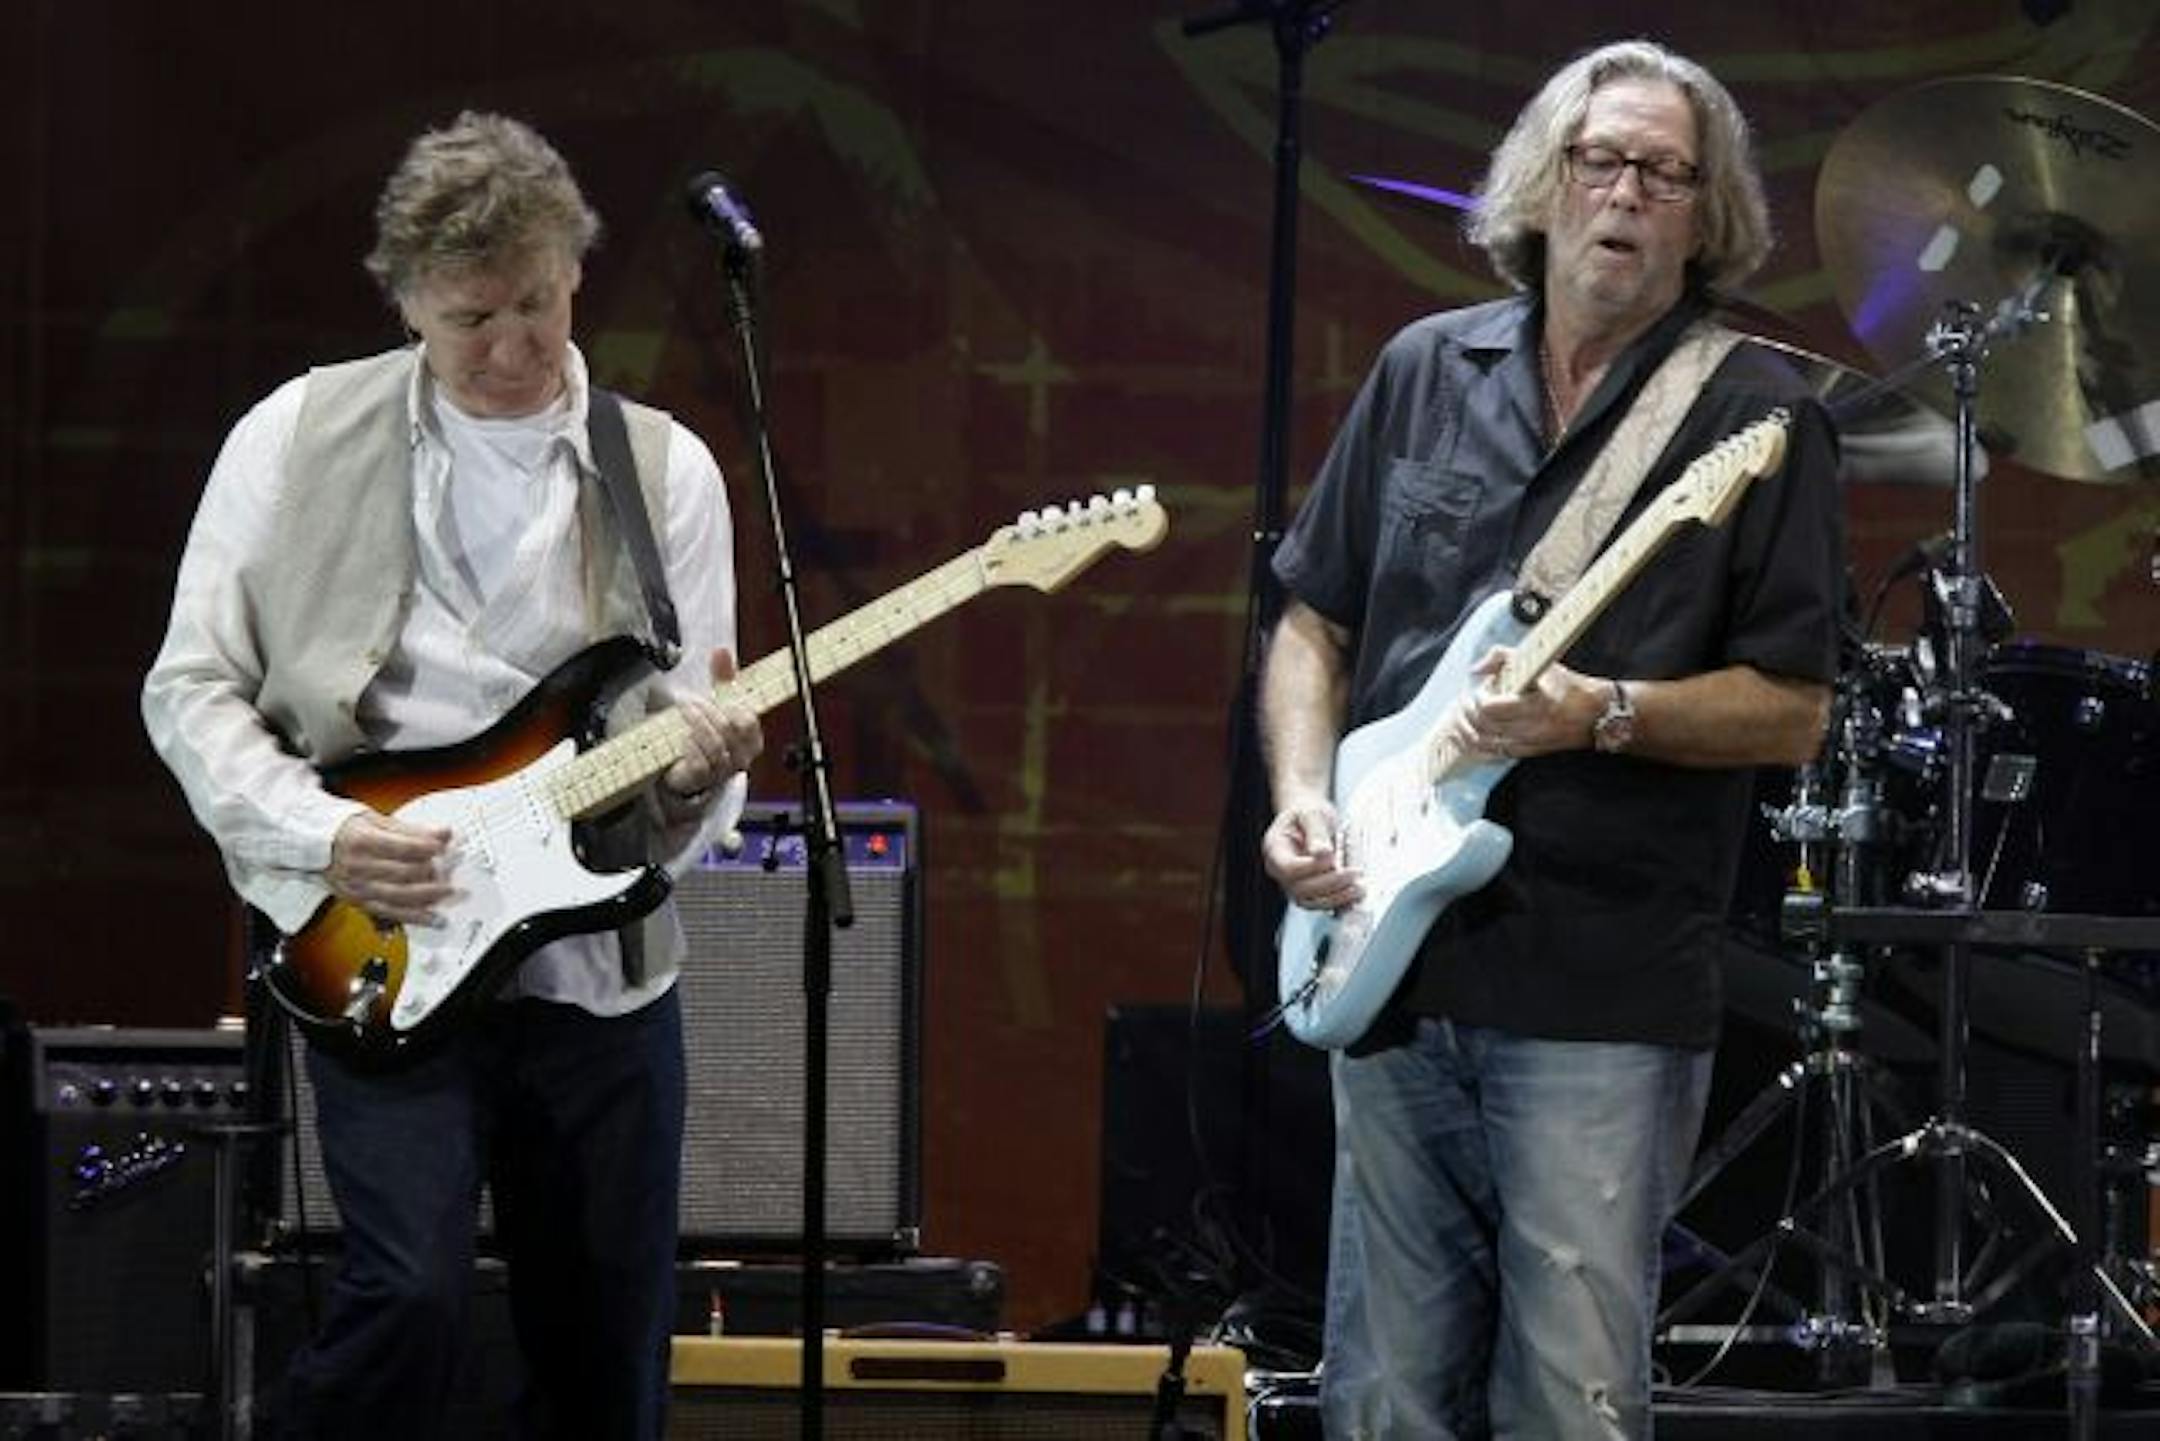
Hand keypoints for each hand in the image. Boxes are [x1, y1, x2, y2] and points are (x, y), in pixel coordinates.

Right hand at [327, 811, 453, 925]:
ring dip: (427, 898)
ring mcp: (358, 887)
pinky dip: (413, 917)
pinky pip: (390, 913)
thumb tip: (443, 833)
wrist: (315, 846)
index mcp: (362, 841)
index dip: (427, 848)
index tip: (444, 846)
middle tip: (449, 869)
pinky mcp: (360, 902)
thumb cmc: (347, 831)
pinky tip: (431, 917)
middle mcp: (358, 867)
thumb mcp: (377, 821)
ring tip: (447, 894)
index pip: (402, 847)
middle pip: (402, 874)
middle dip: (431, 873)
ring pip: (398, 897)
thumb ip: (412, 830)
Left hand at [662, 647, 764, 801]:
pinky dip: (689, 747)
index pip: (748, 721)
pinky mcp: (701, 779)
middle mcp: (741, 758)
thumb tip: (721, 651)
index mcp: (752, 740)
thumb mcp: (719, 702)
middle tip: (689, 702)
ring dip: (695, 725)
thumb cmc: (709, 732)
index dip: (731, 707)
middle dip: (706, 712)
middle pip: (728, 731)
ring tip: (683, 713)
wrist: (687, 765)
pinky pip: (699, 763)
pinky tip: (682, 737)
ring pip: (714, 746)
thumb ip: (723, 678)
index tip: (716, 697)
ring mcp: (721, 771)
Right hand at [1262, 801, 1362, 911]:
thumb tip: (1323, 854)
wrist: (1311, 820)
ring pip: (1311, 902)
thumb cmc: (1308, 813)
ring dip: (1337, 897)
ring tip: (1360, 887)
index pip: (1287, 868)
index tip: (1333, 857)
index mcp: (1274, 850)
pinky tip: (1357, 894)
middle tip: (1355, 873)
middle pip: (1299, 889)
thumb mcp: (1311, 813)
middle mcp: (1280, 872)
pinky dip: (1341, 902)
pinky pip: (1323, 903)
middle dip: (1330, 884)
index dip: (1310, 867)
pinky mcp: (1311, 892)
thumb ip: (1316, 831)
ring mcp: (1294, 885)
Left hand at [1447, 647, 1599, 759]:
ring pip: (1485, 744)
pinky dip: (1480, 745)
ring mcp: (1529, 743)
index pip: (1490, 709)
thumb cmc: (1568, 686)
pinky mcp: (1528, 752)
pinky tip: (1475, 736)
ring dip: (1469, 732)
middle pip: (1482, 728)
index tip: (1479, 692)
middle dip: (1468, 716)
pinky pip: (1495, 753)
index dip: (1478, 700)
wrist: (1597, 715)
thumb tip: (1476, 669)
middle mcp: (1531, 727)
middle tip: (1467, 705)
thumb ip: (1503, 657)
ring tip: (1466, 720)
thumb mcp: (1540, 663)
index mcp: (1535, 704)